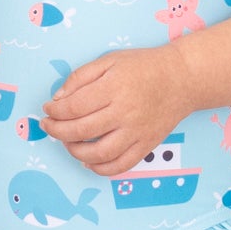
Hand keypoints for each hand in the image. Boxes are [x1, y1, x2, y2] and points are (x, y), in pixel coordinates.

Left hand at [40, 47, 193, 177]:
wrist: (183, 79)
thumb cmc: (143, 66)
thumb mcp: (109, 60)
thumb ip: (80, 77)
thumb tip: (58, 99)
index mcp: (113, 88)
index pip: (73, 107)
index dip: (54, 111)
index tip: (47, 109)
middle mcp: (125, 112)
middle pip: (81, 131)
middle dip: (57, 131)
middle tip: (48, 126)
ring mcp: (137, 132)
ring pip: (99, 154)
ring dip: (75, 152)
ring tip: (67, 143)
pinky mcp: (147, 145)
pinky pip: (121, 165)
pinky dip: (101, 169)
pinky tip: (88, 161)